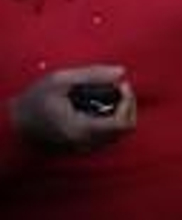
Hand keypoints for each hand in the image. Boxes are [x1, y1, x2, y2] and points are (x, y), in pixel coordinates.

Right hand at [8, 66, 136, 154]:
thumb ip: (92, 74)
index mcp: (82, 129)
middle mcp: (85, 143)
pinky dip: (112, 121)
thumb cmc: (34, 101)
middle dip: (128, 105)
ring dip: (122, 113)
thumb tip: (121, 72)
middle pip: (125, 130)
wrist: (14, 125)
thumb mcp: (60, 80)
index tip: (121, 85)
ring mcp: (83, 147)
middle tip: (119, 88)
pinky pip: (107, 137)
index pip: (122, 124)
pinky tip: (102, 105)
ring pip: (118, 135)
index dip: (129, 102)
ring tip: (111, 94)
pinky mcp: (80, 146)